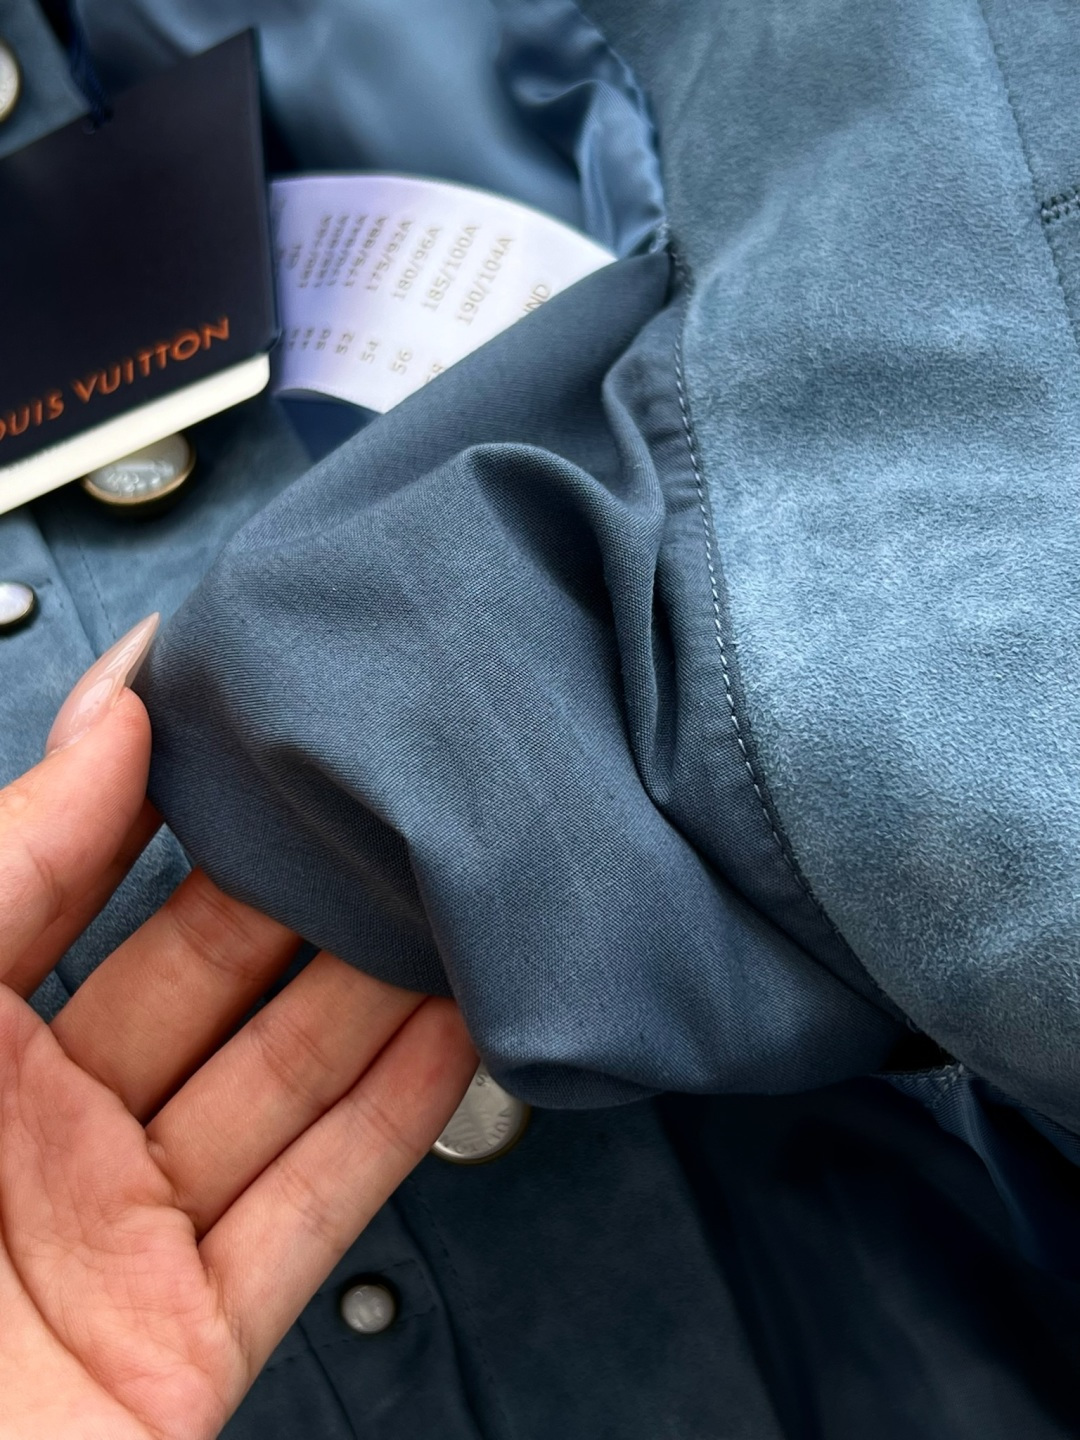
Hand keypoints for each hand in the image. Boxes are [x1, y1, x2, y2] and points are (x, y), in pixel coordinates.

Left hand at [0, 619, 476, 1438]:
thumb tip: (106, 723)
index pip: (73, 879)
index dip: (159, 792)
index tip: (247, 708)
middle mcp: (35, 1134)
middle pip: (207, 979)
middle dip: (300, 889)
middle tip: (383, 805)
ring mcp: (118, 1235)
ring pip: (280, 1084)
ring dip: (378, 992)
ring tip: (450, 898)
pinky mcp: (187, 1339)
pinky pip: (314, 1208)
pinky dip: (397, 1119)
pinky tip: (458, 1034)